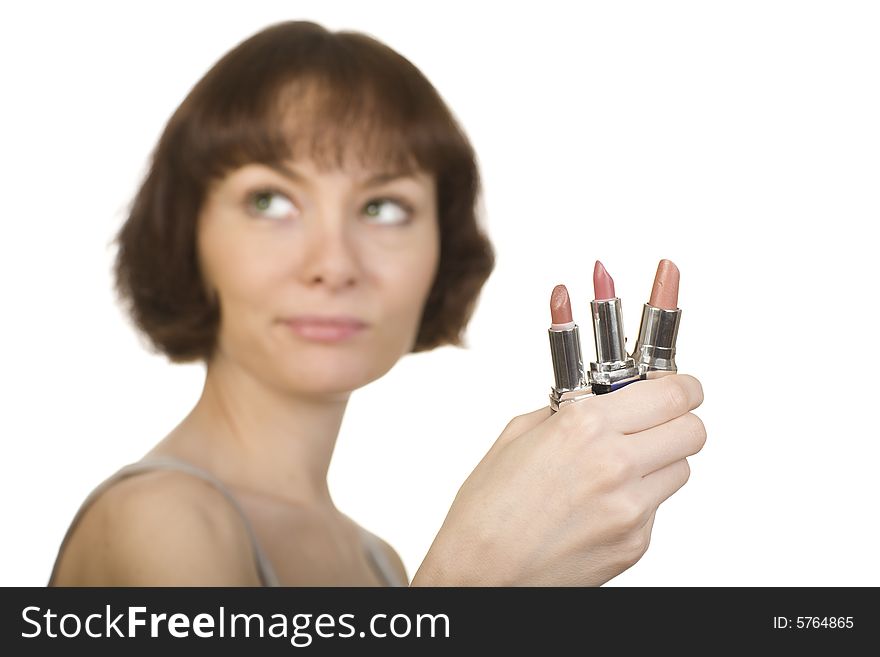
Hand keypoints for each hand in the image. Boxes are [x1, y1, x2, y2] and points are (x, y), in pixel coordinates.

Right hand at [412, 374, 705, 585]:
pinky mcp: (635, 543)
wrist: (481, 572)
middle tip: (659, 421)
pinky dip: (638, 500)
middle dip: (680, 420)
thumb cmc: (488, 509)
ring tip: (621, 466)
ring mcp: (630, 507)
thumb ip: (567, 411)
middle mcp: (615, 463)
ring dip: (660, 461)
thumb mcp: (517, 435)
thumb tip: (599, 399)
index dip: (683, 386)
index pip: (673, 393)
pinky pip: (657, 508)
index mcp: (584, 427)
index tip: (680, 387)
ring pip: (681, 469)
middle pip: (693, 430)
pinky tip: (601, 503)